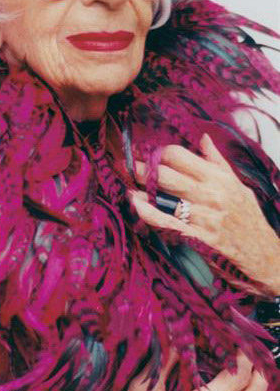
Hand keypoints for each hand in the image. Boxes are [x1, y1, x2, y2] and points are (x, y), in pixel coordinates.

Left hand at [131, 133, 279, 295]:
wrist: (263, 253)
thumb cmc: (248, 217)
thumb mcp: (237, 184)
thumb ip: (217, 161)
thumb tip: (203, 137)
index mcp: (217, 177)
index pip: (178, 155)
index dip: (159, 152)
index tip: (148, 153)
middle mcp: (209, 194)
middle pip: (165, 174)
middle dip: (143, 168)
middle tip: (127, 163)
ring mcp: (202, 216)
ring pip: (163, 197)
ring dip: (141, 188)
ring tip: (127, 180)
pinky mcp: (197, 237)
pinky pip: (166, 222)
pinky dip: (147, 212)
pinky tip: (135, 203)